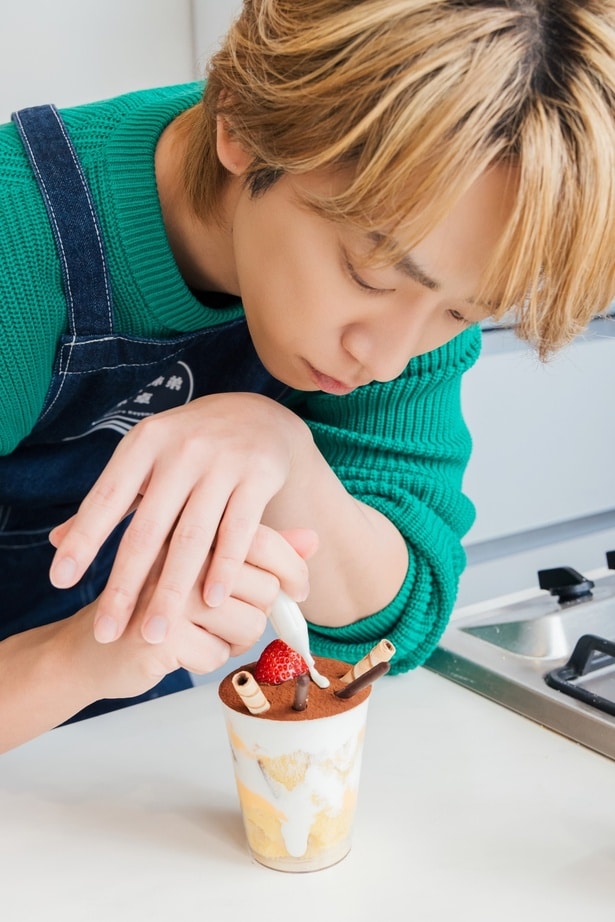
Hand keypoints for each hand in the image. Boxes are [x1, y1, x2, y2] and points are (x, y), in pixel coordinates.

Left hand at [49, 393, 313, 642]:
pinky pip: (239, 531)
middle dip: (125, 585)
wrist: (256, 414)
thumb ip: (109, 501)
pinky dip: (224, 568)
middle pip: (147, 529)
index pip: (106, 498)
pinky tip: (211, 601)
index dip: (84, 540)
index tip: (60, 581)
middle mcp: (181, 450)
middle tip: (108, 631)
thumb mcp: (146, 459)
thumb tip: (57, 541)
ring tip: (156, 632)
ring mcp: (222, 462)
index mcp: (144, 444)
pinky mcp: (258, 476)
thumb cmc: (189, 446)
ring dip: (173, 590)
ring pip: (192, 537)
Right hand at [73, 526, 317, 700]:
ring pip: (249, 624)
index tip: (298, 590)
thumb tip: (313, 538)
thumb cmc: (157, 603)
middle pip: (266, 588)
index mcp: (194, 528)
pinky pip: (220, 655)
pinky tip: (180, 651)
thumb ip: (260, 550)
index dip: (293, 569)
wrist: (93, 646)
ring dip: (234, 641)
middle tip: (225, 618)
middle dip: (256, 614)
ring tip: (201, 633)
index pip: (266, 540)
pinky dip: (208, 660)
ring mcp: (171, 591)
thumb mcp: (207, 567)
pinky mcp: (164, 632)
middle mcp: (182, 552)